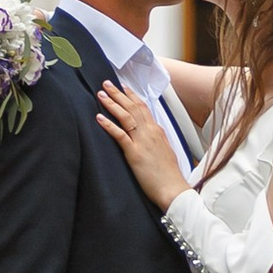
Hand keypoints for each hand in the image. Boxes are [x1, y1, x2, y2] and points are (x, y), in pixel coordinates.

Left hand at [95, 78, 187, 209]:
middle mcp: (150, 132)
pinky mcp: (134, 153)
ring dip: (112, 103)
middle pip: (133, 107)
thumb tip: (152, 134)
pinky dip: (109, 125)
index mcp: (157, 131)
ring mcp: (142, 141)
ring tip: (101, 94)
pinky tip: (99, 118)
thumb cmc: (169, 174)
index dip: (132, 96)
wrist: (173, 189)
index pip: (143, 107)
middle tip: (107, 83)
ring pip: (126, 116)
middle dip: (119, 94)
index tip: (123, 87)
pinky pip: (120, 135)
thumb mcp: (166, 151)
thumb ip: (157, 140)